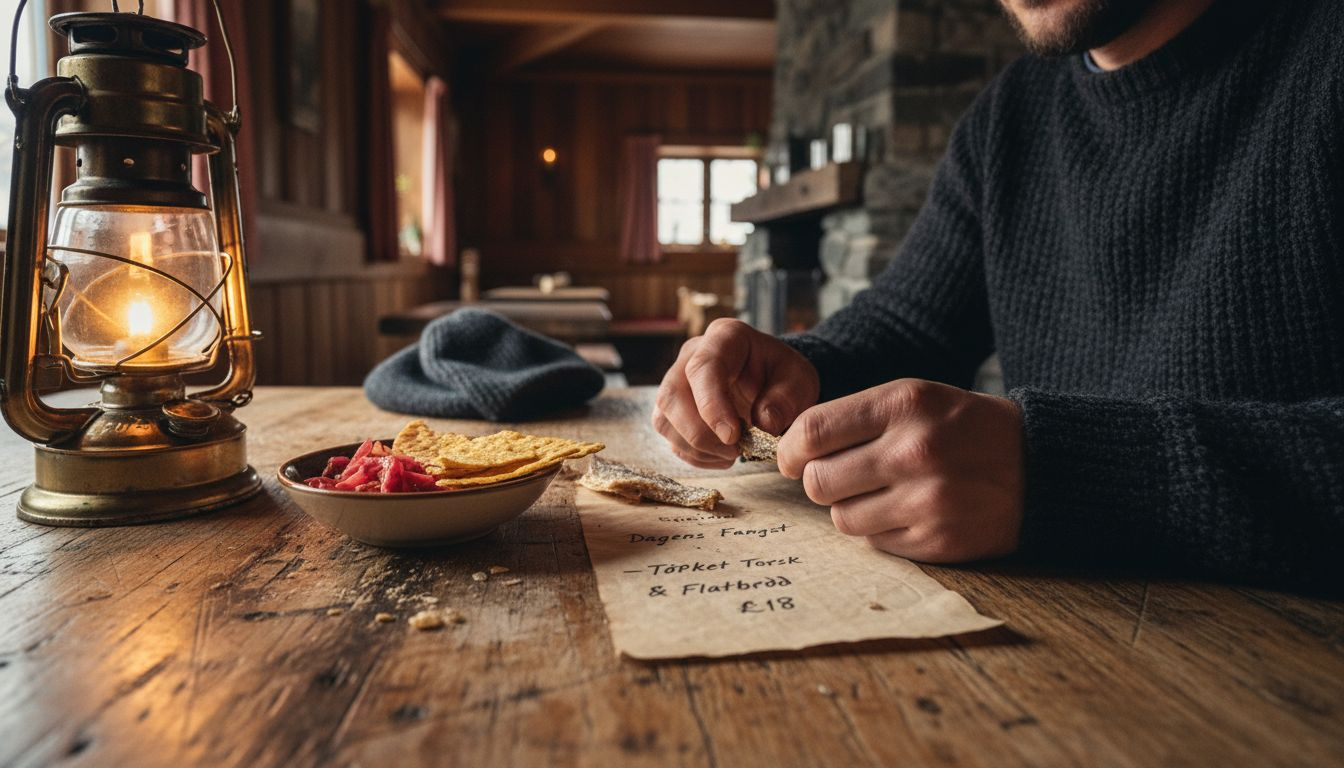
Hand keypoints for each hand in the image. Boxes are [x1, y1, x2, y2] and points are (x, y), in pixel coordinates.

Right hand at [653, 319, 819, 467]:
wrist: (773, 383)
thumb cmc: (783, 377)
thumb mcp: (799, 381)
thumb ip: (786, 399)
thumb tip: (764, 422)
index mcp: (725, 337)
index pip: (703, 368)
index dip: (712, 405)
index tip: (732, 436)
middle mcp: (691, 356)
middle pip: (672, 396)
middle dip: (700, 433)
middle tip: (735, 450)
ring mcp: (676, 382)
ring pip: (664, 420)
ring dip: (696, 448)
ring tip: (733, 454)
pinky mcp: (672, 409)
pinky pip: (669, 437)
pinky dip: (694, 455)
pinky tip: (722, 455)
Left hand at [777, 378, 1023, 562]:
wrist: (1039, 466)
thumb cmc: (962, 428)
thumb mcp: (916, 398)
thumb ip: (854, 417)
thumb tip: (791, 451)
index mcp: (904, 404)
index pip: (813, 431)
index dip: (791, 449)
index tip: (793, 457)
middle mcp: (915, 451)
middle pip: (818, 481)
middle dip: (819, 480)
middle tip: (839, 476)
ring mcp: (927, 501)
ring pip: (841, 518)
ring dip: (850, 507)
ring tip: (881, 492)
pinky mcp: (938, 541)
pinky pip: (874, 542)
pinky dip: (881, 530)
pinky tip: (908, 511)